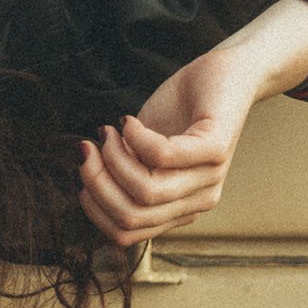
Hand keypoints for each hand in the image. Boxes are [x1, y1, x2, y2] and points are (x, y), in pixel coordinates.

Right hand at [77, 0, 307, 248]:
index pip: (126, 233)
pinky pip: (162, 156)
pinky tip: (129, 121)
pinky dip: (135, 137)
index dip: (93, 207)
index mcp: (177, 209)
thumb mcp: (142, 149)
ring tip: (110, 131)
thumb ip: (122, 170)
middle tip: (88, 147)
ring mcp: (209, 178)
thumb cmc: (179, 110)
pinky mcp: (214, 148)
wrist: (225, 73)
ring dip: (113, 158)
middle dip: (96, 181)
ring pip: (146, 192)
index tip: (82, 168)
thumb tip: (85, 176)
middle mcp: (196, 202)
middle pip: (131, 216)